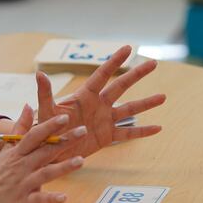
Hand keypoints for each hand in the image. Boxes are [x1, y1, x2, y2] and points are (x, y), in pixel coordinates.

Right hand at [0, 105, 86, 202]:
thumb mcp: (7, 149)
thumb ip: (20, 128)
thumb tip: (28, 105)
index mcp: (19, 152)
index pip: (35, 136)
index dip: (50, 126)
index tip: (65, 117)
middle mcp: (22, 166)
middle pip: (45, 151)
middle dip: (64, 141)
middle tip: (84, 130)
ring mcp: (24, 183)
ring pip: (46, 173)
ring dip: (63, 167)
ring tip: (81, 160)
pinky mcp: (25, 201)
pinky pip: (39, 199)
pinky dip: (51, 198)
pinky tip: (64, 197)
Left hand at [35, 45, 165, 161]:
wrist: (48, 154)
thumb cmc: (45, 132)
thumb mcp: (46, 113)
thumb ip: (45, 94)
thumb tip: (39, 74)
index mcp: (84, 97)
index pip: (102, 75)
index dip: (115, 61)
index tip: (128, 48)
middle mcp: (98, 105)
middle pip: (121, 86)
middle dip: (136, 75)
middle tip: (154, 63)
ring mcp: (104, 120)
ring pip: (129, 110)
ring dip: (146, 104)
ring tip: (163, 97)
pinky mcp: (106, 137)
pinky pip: (128, 134)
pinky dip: (142, 132)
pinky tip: (158, 129)